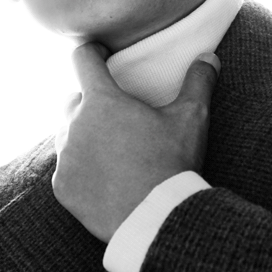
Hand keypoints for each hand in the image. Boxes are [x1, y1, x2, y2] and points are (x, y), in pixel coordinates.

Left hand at [51, 43, 210, 240]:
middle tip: (115, 115)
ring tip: (111, 150)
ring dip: (83, 136)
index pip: (82, 58)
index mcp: (101, 100)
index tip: (102, 55)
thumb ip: (198, 83)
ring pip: (67, 135)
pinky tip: (104, 180)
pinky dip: (80, 170)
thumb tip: (209, 58)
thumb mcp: (191, 119)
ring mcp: (65, 157)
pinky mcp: (62, 186)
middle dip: (90, 102)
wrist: (153, 219)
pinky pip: (66, 170)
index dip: (92, 52)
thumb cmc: (171, 163)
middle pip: (73, 100)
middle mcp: (74, 124)